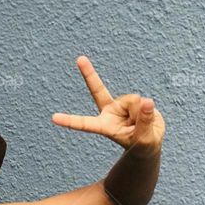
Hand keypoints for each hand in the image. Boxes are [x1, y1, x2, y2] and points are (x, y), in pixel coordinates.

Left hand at [51, 55, 165, 157]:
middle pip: (98, 90)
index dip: (70, 121)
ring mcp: (120, 104)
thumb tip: (147, 101)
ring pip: (132, 100)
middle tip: (80, 59)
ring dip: (142, 113)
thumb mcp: (144, 140)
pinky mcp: (132, 100)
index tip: (53, 118)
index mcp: (104, 126)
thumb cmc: (143, 145)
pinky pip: (141, 99)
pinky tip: (146, 115)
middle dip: (89, 74)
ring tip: (143, 124)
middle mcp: (109, 112)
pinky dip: (147, 108)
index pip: (85, 124)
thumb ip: (145, 122)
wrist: (150, 141)